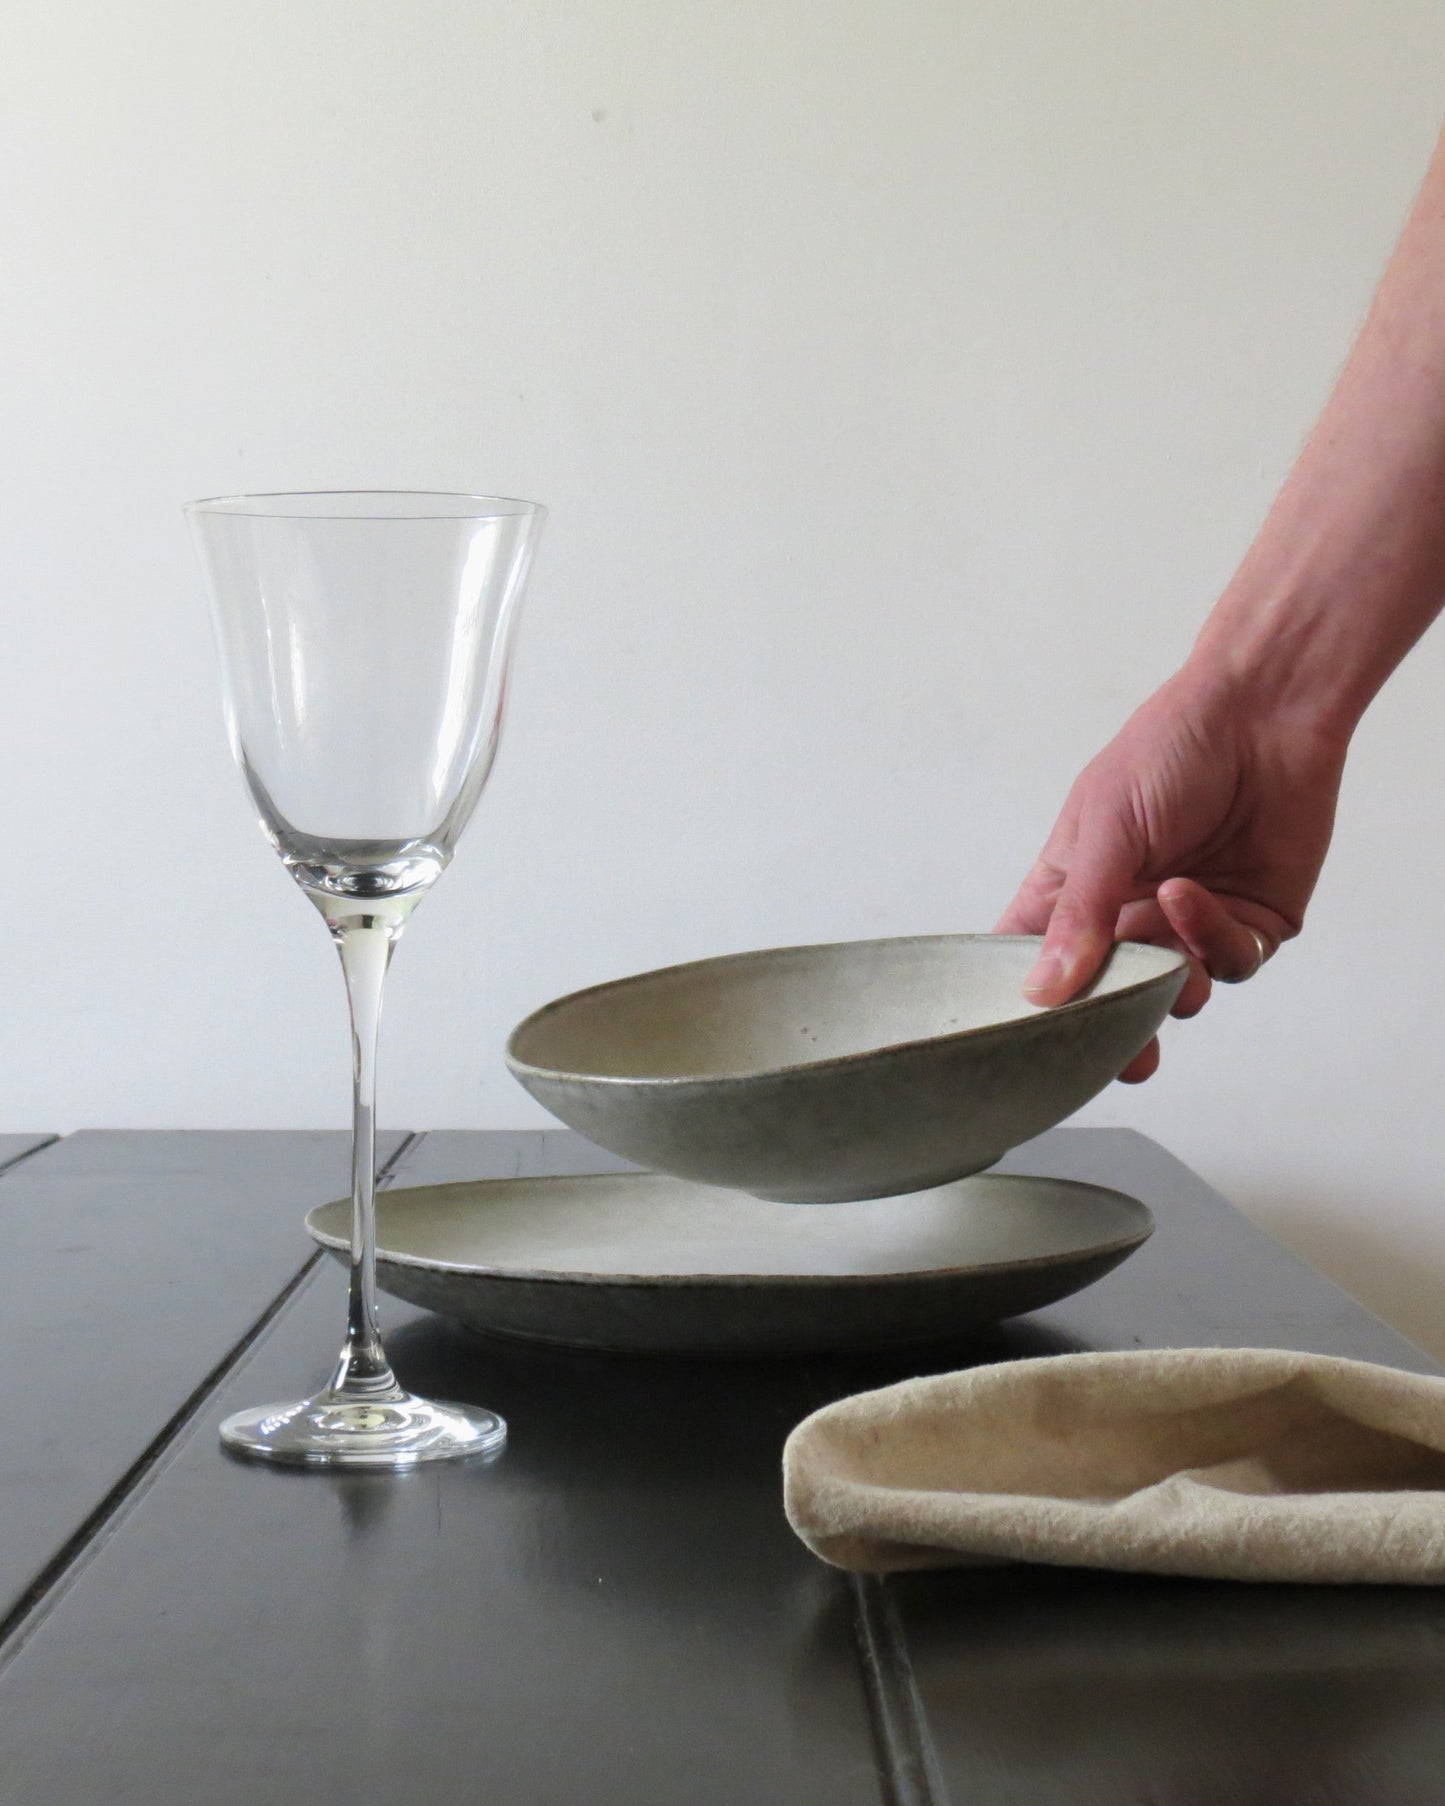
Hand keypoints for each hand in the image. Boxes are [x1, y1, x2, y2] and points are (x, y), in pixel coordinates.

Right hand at [995, 661, 1348, 1080]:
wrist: (1267, 712)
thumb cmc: (1170, 749)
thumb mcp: (1105, 827)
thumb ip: (1079, 915)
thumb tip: (1043, 993)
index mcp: (1073, 887)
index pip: (1033, 960)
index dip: (1026, 1002)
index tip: (1020, 1041)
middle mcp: (1128, 914)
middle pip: (1107, 997)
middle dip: (1112, 1032)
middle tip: (1113, 1059)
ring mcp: (1188, 924)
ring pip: (1173, 996)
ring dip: (1169, 989)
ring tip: (1165, 966)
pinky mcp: (1250, 926)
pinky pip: (1228, 964)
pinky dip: (1209, 939)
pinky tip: (1192, 896)